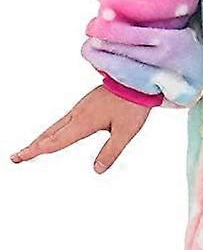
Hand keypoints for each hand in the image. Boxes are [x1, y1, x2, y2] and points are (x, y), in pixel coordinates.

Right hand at [10, 85, 152, 173]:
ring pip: (55, 126)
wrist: (137, 79)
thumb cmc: (133, 104)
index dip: (37, 150)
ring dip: (41, 138)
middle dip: (33, 146)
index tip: (21, 157)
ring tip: (30, 149)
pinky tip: (54, 134)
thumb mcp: (125, 132)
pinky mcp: (86, 104)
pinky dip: (53, 130)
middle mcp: (78, 114)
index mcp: (84, 121)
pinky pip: (64, 120)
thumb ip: (110, 152)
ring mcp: (81, 108)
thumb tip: (97, 170)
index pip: (56, 141)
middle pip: (50, 133)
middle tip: (16, 157)